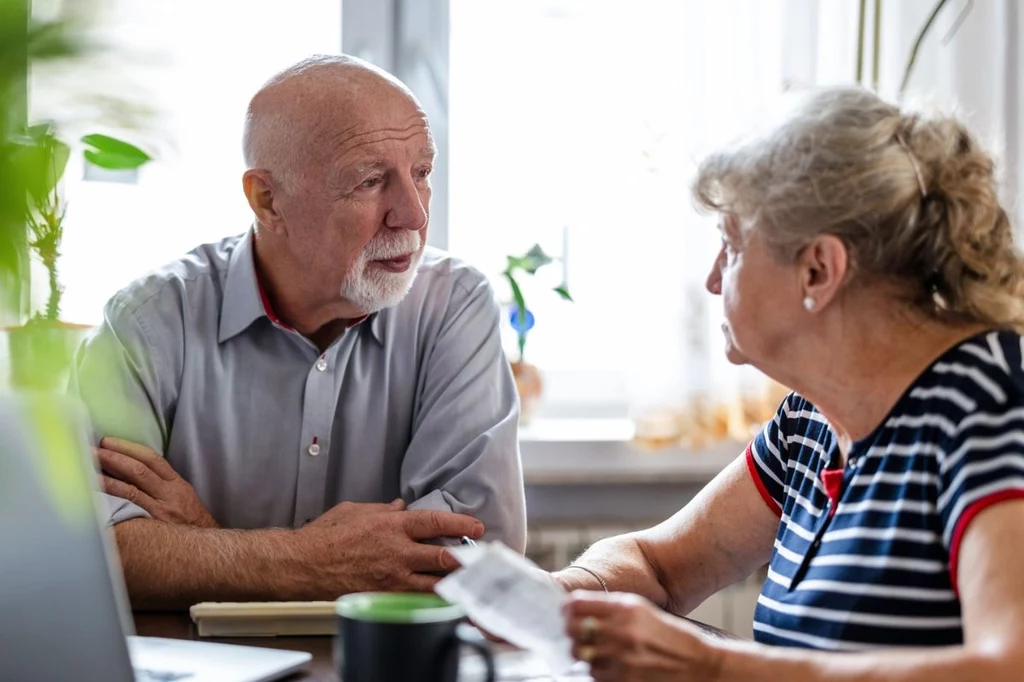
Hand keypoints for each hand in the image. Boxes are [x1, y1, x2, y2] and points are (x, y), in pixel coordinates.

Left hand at [95, 437, 218, 528]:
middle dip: (114, 457)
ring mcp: (159, 510)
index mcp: (176, 484)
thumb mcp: (183, 497)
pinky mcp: (151, 526)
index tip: (109, 442)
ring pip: (130, 489)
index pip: (152, 459)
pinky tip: (95, 496)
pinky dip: (111, 500)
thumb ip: (162, 484)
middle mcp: (169, 494)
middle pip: (139, 470)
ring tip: (87, 469)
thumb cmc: (190, 522)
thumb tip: (133, 471)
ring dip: (107, 477)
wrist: (202, 548)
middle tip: (93, 450)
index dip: (129, 448)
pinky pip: (128, 510)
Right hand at [293, 499, 484, 594]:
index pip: (435, 523)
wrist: (304, 564)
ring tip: (466, 579)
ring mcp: (391, 577)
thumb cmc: (326, 535)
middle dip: (464, 558)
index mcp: (391, 526)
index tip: (476, 527)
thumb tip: (400, 506)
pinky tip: (440, 595)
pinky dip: (429, 596)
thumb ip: (383, 509)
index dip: (459, 525)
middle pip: (441, 557)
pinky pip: (413, 597)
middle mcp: (396, 552)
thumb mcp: (357, 510)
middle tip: (478, 558)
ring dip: (451, 581)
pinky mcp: (383, 594)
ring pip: (432, 583)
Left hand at [565, 591, 723, 681]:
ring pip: (580, 654)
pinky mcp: (623, 679)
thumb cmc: (671, 636)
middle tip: (578, 634)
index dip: (568, 609)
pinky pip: (594, 674)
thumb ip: (611, 607)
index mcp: (625, 609)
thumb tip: (577, 607)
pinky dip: (598, 671)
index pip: (576, 604)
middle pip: (573, 630)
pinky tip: (611, 665)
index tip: (568, 613)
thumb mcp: (642, 611)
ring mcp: (620, 657)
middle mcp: (620, 631)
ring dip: (585, 653)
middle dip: (572, 632)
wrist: (698, 664)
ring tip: (599, 651)